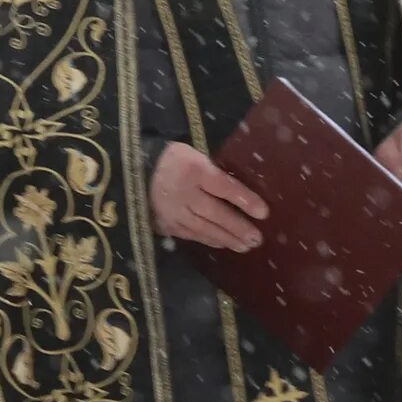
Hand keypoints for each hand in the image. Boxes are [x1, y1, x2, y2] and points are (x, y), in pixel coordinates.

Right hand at [152, 141, 267, 252]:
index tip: (264, 213)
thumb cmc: (178, 160)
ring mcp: (172, 211)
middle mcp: (182, 192)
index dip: (245, 200)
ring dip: (227, 238)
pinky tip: (224, 244)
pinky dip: (209, 240)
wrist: (137, 169)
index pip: (224, 187)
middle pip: (215, 212)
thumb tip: (246, 195)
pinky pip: (191, 235)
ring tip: (246, 246)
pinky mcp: (164, 223)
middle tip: (258, 239)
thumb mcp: (199, 155)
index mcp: (194, 169)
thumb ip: (218, 173)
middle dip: (238, 227)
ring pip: (203, 228)